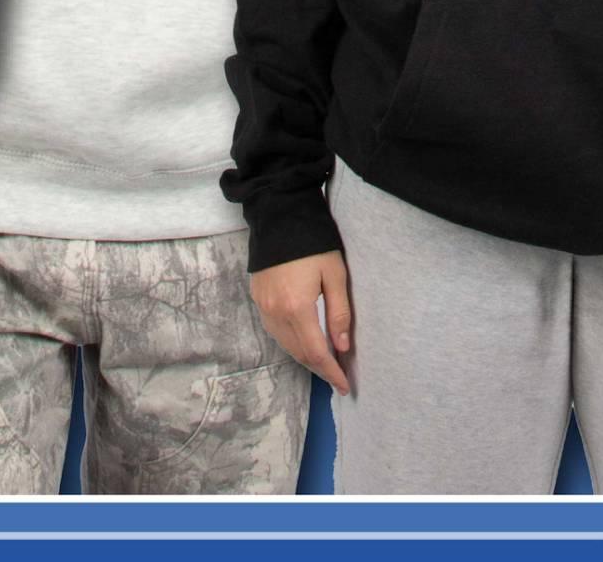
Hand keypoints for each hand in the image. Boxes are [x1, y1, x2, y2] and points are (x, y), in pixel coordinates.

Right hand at [250, 250, 351, 394]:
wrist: (279, 216)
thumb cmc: (314, 244)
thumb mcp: (335, 275)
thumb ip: (339, 313)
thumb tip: (342, 347)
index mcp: (297, 308)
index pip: (316, 352)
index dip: (331, 372)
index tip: (345, 386)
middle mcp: (275, 312)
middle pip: (299, 352)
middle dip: (320, 368)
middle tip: (338, 377)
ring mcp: (263, 305)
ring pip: (284, 344)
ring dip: (304, 357)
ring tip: (324, 362)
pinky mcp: (257, 297)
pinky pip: (274, 331)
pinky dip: (290, 342)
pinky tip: (302, 341)